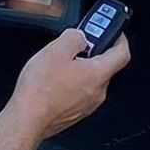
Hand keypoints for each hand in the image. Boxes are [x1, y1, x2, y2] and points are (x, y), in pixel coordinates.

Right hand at [8, 27, 130, 140]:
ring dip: (81, 68)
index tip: (115, 31)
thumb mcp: (56, 49)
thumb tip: (80, 36)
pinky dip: (73, 82)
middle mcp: (97, 92)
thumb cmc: (40, 90)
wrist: (27, 119)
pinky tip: (55, 80)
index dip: (120, 38)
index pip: (122, 54)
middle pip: (105, 67)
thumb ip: (74, 37)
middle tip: (79, 43)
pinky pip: (81, 92)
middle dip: (94, 52)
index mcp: (97, 74)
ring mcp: (87, 105)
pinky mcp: (75, 113)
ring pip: (91, 80)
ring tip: (61, 62)